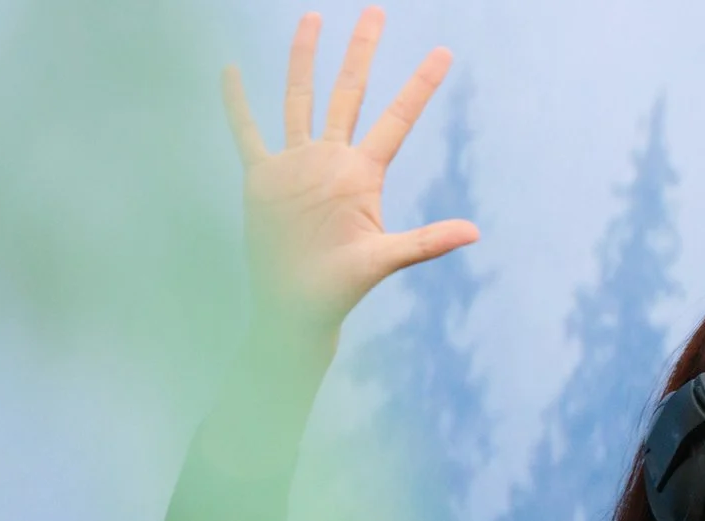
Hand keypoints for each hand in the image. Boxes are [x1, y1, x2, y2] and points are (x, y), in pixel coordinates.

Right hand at [221, 8, 476, 336]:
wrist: (296, 307)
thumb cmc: (342, 288)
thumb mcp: (384, 259)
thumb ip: (426, 242)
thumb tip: (474, 232)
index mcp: (364, 173)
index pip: (397, 118)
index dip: (421, 85)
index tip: (445, 53)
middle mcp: (332, 160)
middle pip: (349, 92)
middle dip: (361, 52)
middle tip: (376, 11)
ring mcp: (296, 165)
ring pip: (300, 99)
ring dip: (304, 60)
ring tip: (313, 18)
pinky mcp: (262, 178)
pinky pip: (247, 132)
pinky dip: (236, 104)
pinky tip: (230, 73)